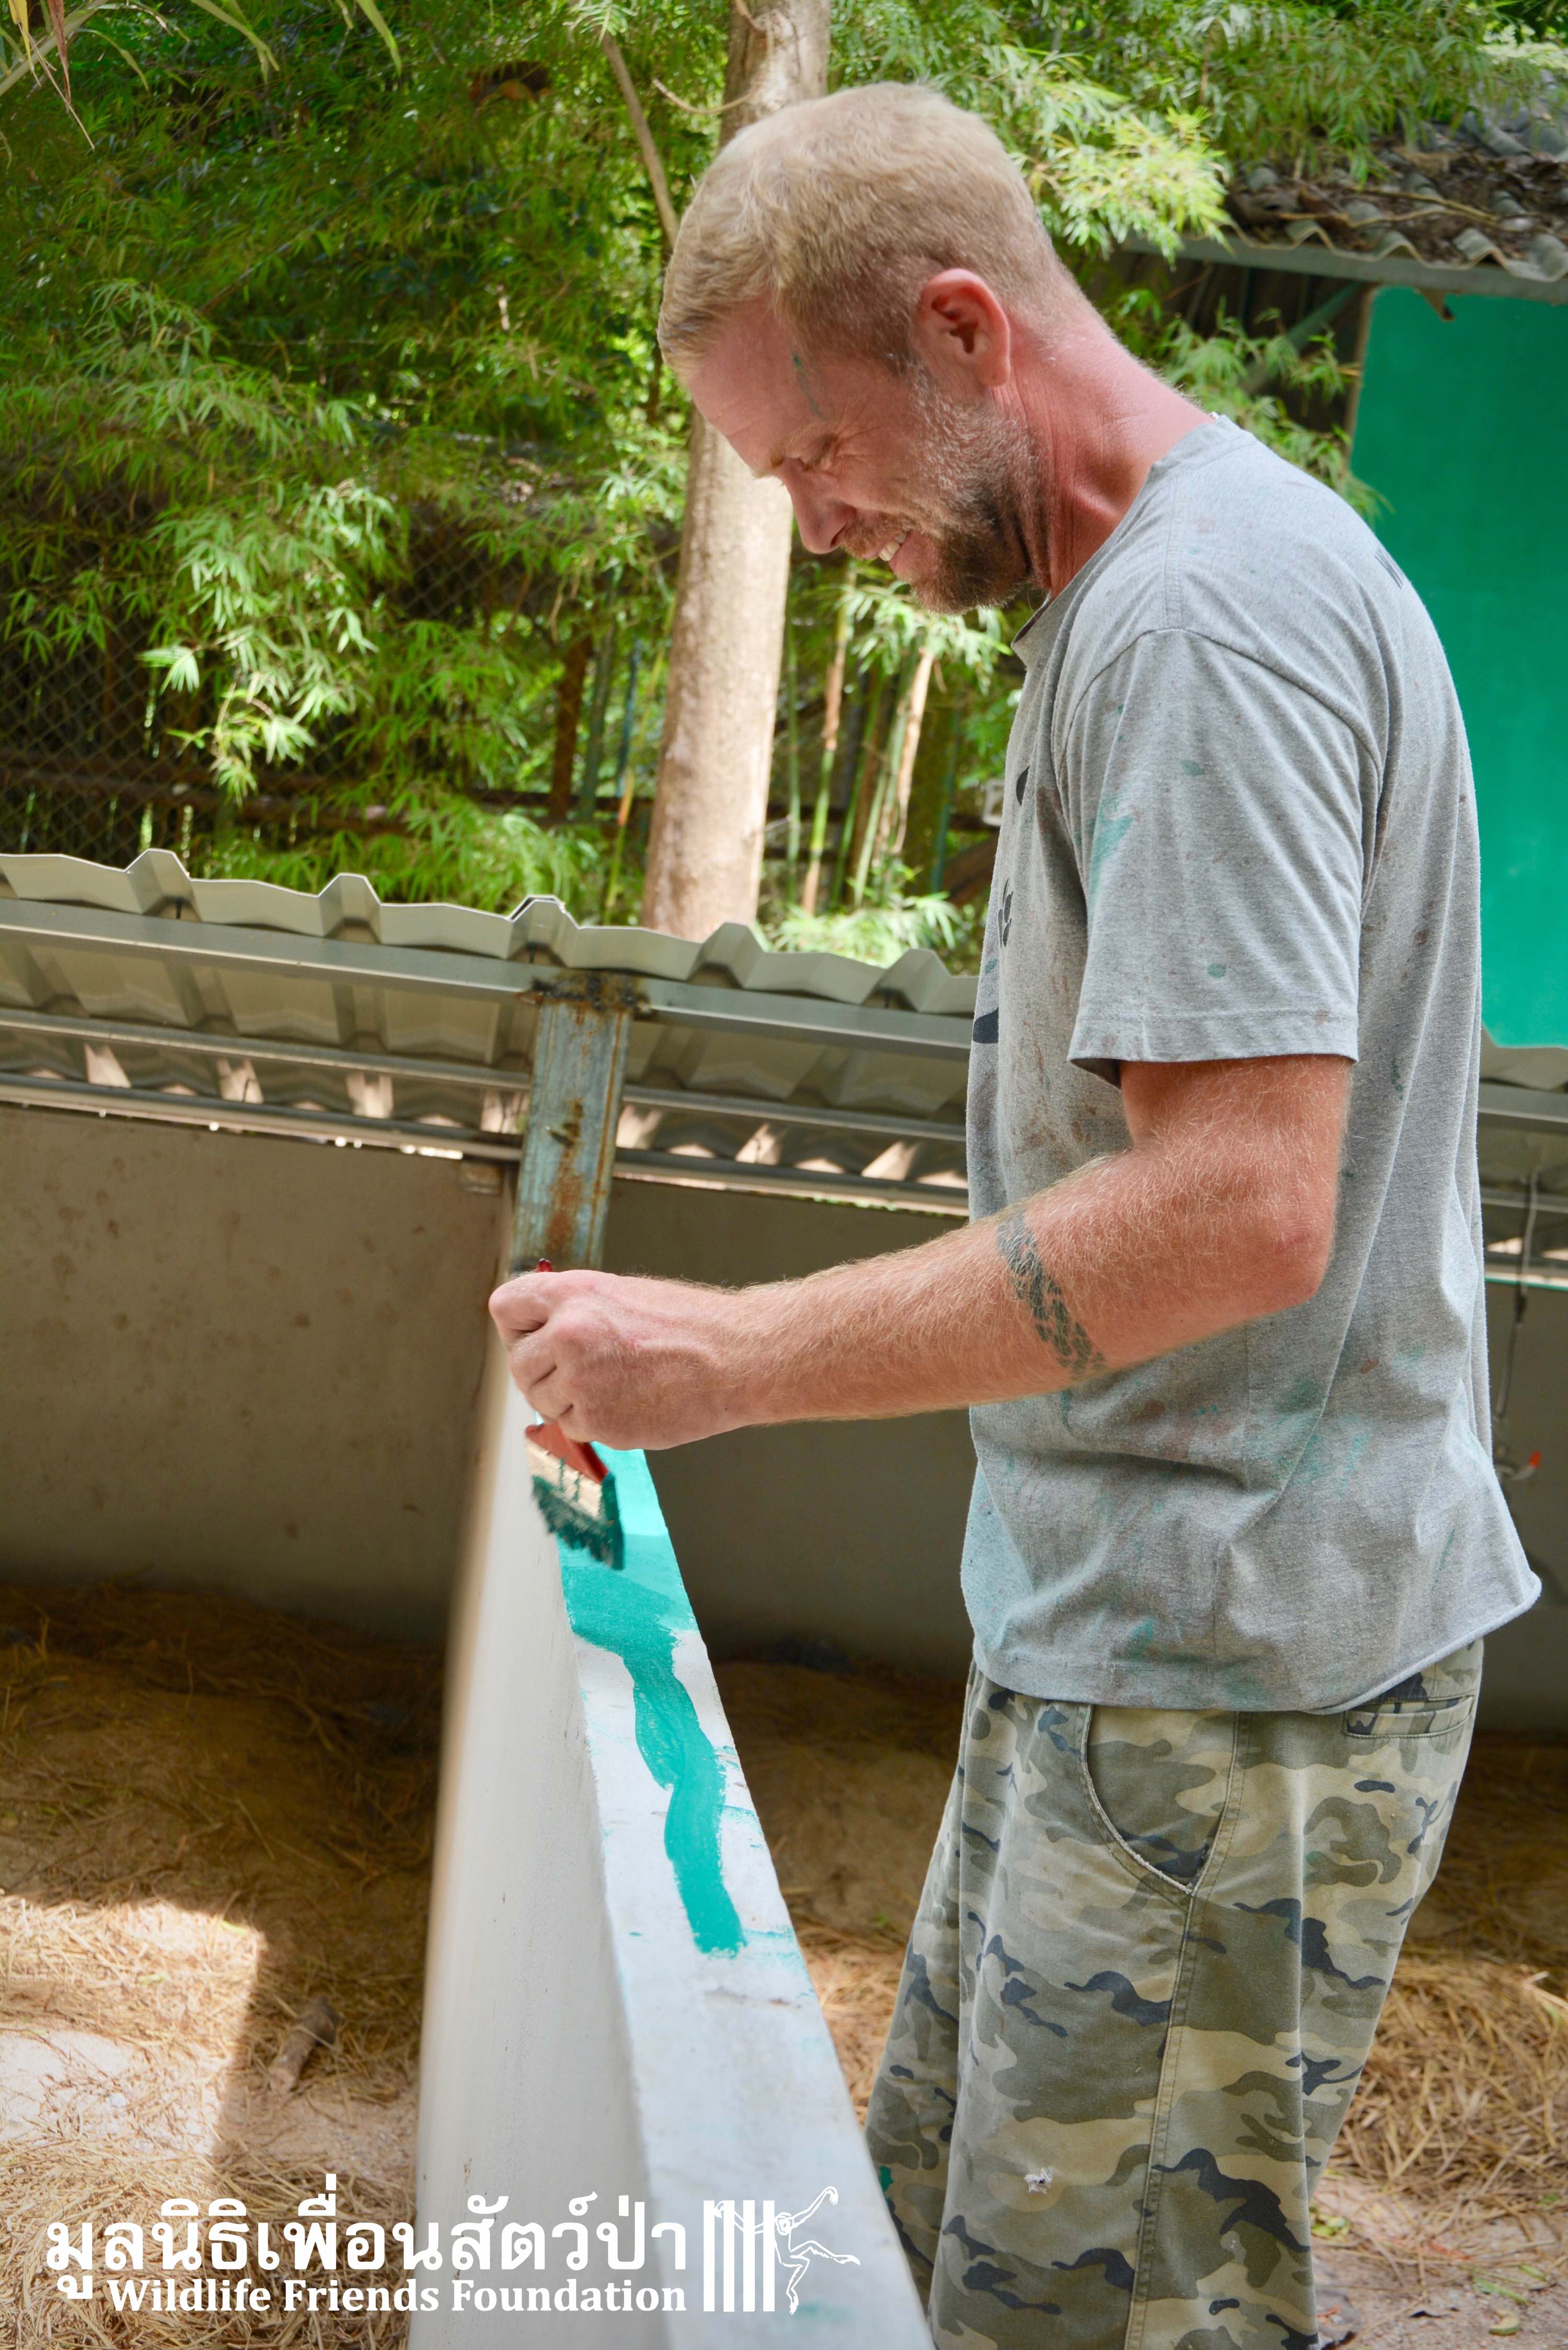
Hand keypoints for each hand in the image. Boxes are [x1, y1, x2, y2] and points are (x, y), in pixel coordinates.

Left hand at [487, 1267, 753, 1450]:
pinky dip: (593, 1421)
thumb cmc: (688, 1324)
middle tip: (580, 1370)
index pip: (505, 1307)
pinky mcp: (599, 1422)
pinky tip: (629, 1402)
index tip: (536, 1335)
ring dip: (567, 1400)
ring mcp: (582, 1381)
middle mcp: (569, 1334)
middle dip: (541, 1371)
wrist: (736, 1359)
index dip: (519, 1325)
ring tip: (614, 1384)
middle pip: (517, 1363)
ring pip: (541, 1401)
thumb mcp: (621, 1294)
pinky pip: (572, 1427)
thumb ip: (573, 1310)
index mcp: (574, 1293)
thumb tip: (537, 1333)